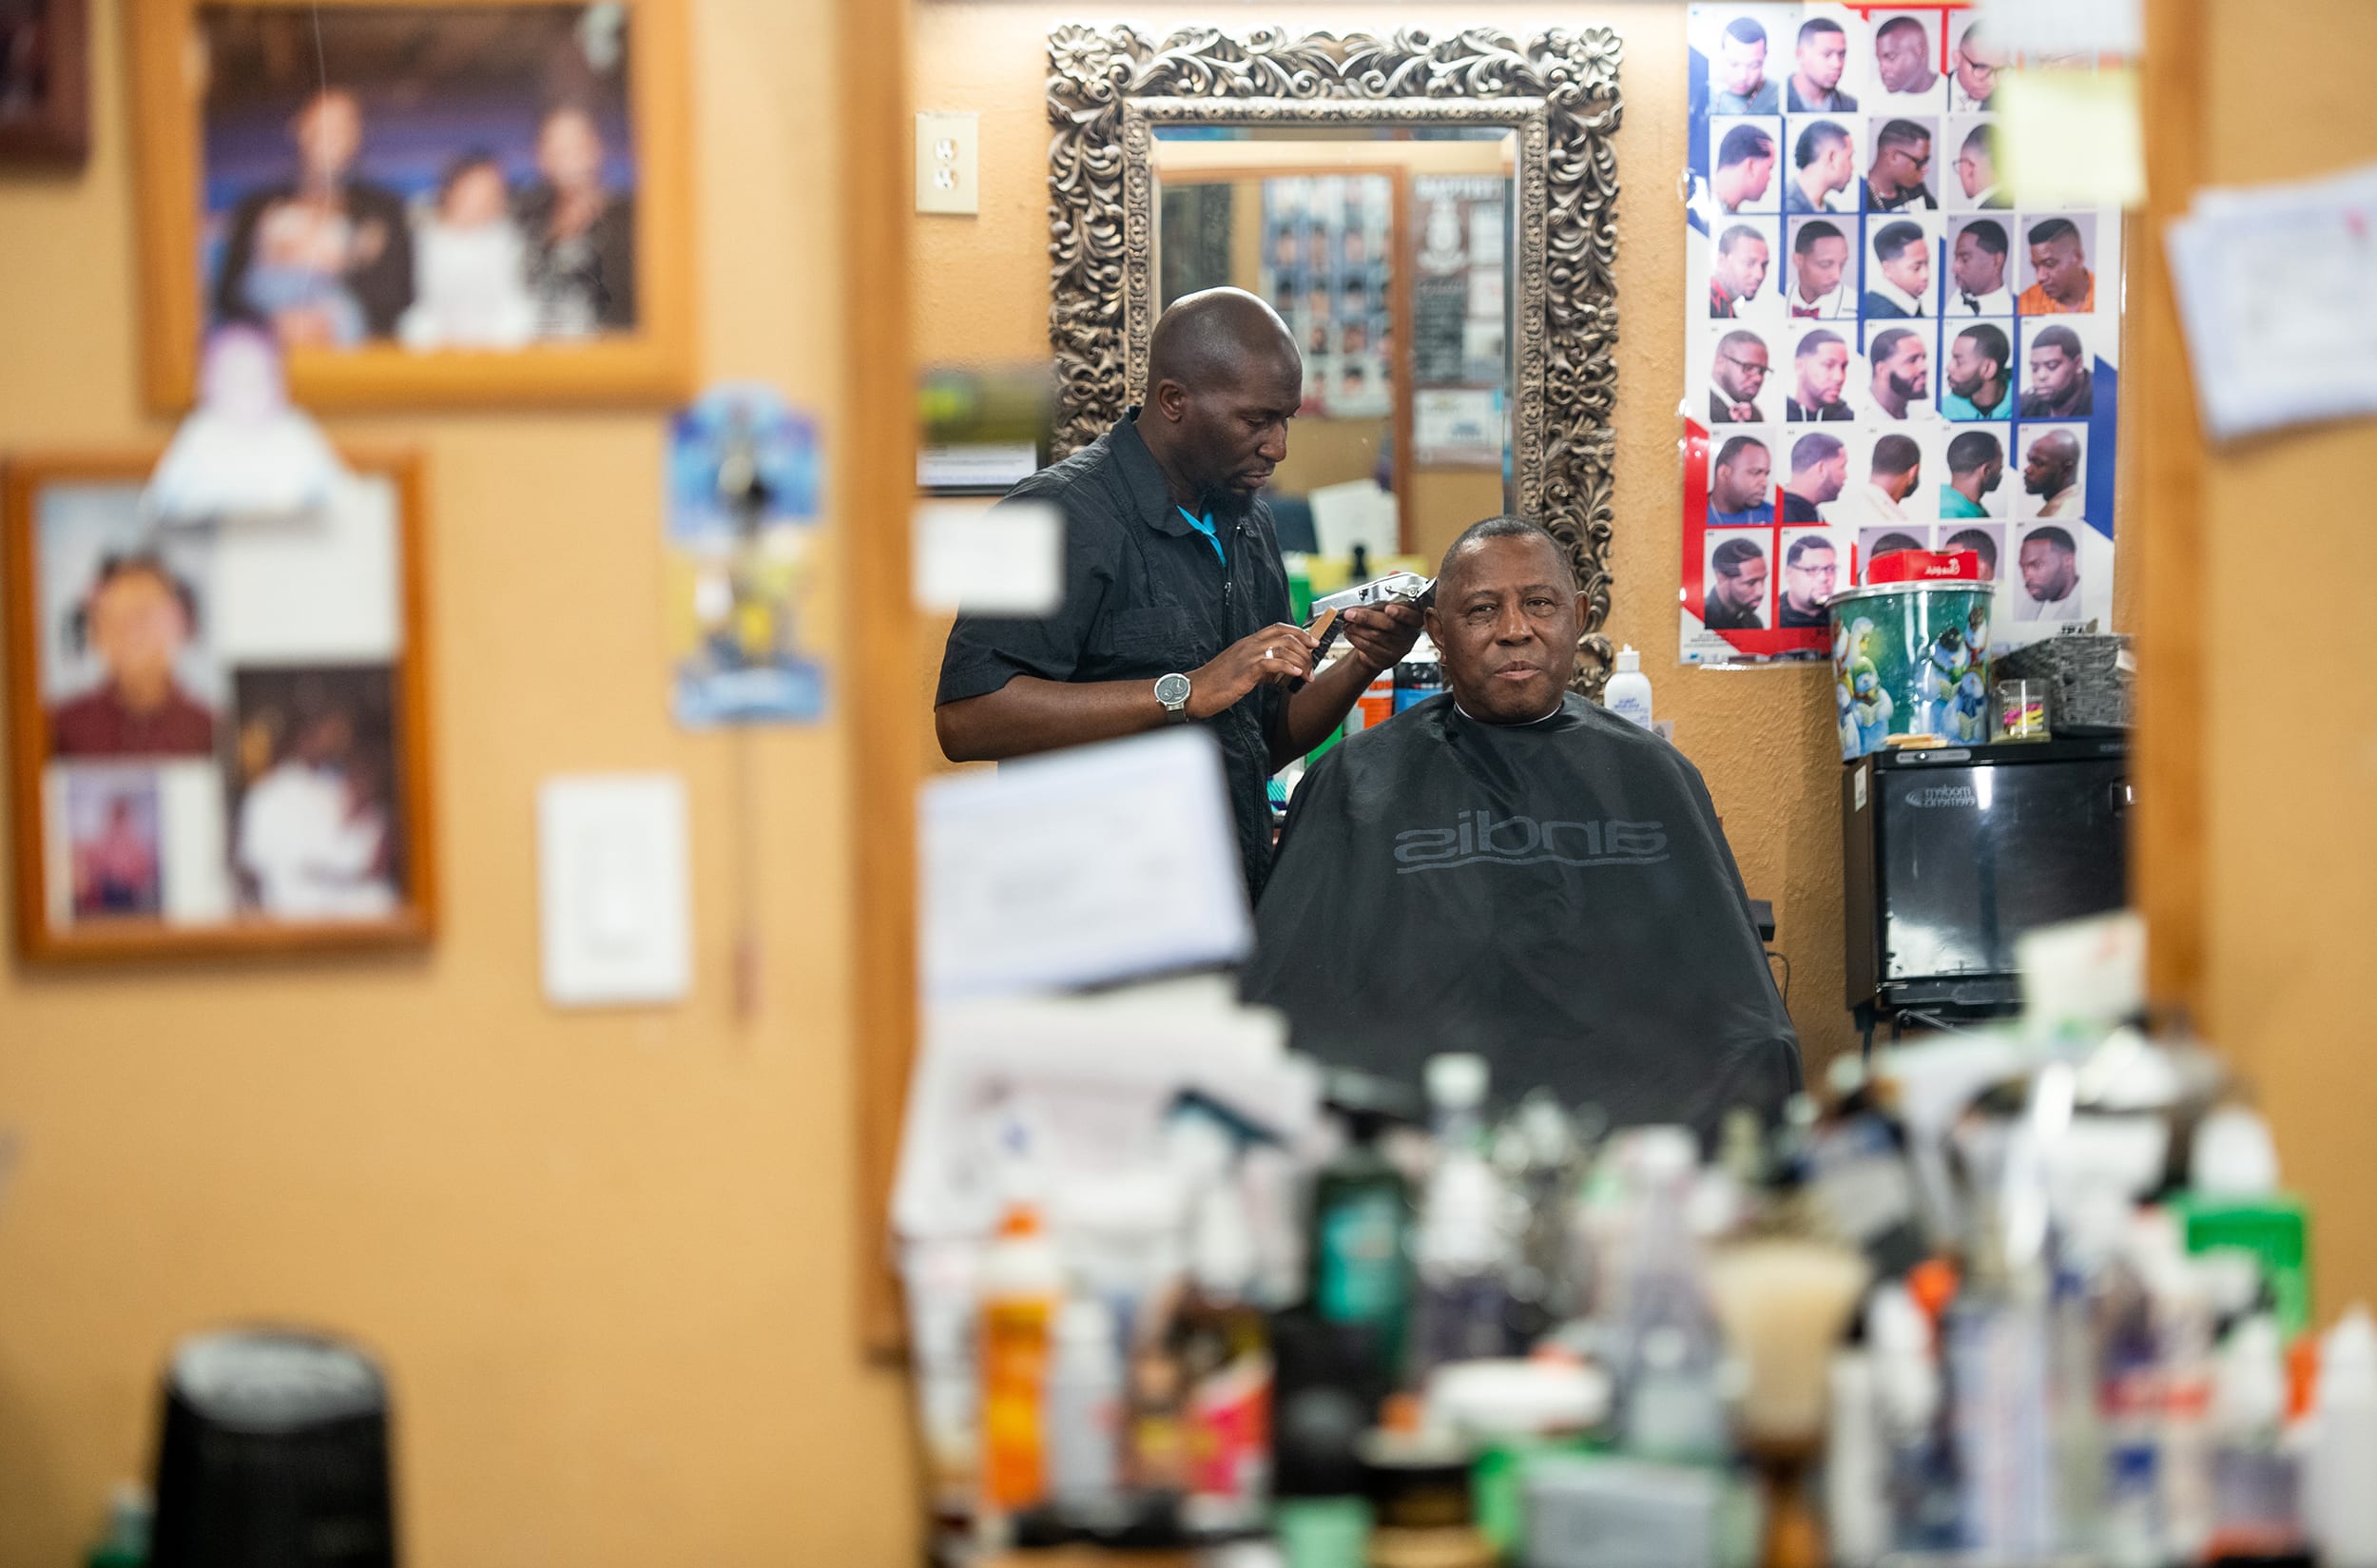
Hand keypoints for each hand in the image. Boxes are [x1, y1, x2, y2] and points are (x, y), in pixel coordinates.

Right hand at [1189, 622, 1316, 718]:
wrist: (1194, 691)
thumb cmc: (1216, 684)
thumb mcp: (1242, 671)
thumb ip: (1262, 669)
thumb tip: (1281, 673)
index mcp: (1248, 643)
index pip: (1278, 628)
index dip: (1298, 632)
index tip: (1312, 642)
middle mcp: (1249, 645)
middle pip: (1285, 636)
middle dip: (1305, 648)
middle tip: (1313, 663)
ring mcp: (1247, 656)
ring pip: (1282, 648)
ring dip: (1300, 661)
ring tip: (1307, 675)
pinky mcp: (1245, 670)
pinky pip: (1272, 663)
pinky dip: (1288, 668)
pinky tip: (1296, 675)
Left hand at [1340, 602, 1423, 674]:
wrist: (1379, 645)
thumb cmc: (1383, 623)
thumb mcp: (1384, 611)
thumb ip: (1376, 608)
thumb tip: (1358, 608)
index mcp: (1414, 619)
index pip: (1413, 616)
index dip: (1402, 613)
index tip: (1389, 609)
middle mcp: (1410, 635)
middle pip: (1390, 625)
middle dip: (1367, 618)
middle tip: (1351, 614)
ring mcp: (1400, 649)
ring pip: (1376, 636)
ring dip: (1356, 629)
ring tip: (1347, 623)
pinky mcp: (1388, 660)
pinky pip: (1369, 647)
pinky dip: (1355, 639)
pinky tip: (1350, 633)